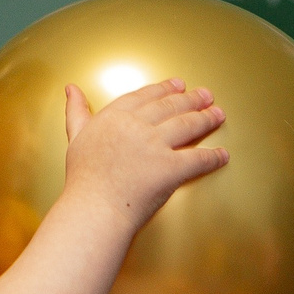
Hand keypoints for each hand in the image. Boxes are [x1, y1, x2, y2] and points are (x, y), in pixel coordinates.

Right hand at [60, 80, 225, 226]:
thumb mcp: (76, 137)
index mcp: (116, 116)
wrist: (93, 208)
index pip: (146, 96)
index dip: (165, 89)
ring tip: (217, 115)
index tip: (178, 85)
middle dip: (193, 100)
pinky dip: (213, 157)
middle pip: (171, 106)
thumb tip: (72, 89)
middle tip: (206, 96)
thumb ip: (77, 111)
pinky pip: (198, 159)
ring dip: (206, 119)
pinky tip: (222, 155)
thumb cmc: (83, 179)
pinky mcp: (171, 168)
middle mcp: (137, 126)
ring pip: (188, 125)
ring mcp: (155, 146)